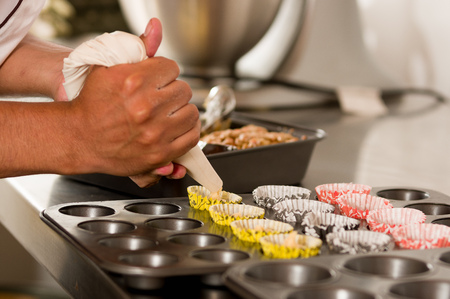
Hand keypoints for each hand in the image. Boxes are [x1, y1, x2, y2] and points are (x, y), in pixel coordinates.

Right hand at [69, 48, 198, 186]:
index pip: (172, 68)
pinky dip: (189, 130)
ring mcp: (155, 132)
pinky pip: (192, 136)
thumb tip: (156, 27)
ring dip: (182, 111)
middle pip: (184, 90)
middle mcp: (146, 107)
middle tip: (161, 98)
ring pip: (191, 112)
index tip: (157, 81)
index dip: (165, 73)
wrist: (79, 138)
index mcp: (134, 81)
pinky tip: (178, 126)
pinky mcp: (160, 152)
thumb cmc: (92, 103)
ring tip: (169, 113)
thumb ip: (136, 46)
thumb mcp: (107, 67)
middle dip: (173, 92)